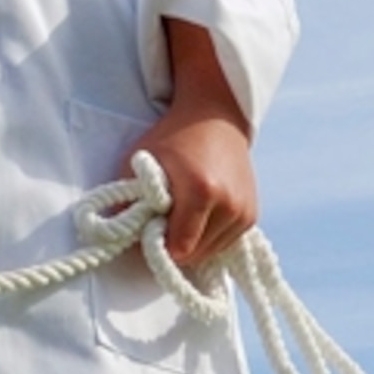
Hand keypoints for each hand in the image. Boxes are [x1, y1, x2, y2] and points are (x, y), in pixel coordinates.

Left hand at [128, 21, 258, 270]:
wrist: (215, 118)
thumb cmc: (172, 138)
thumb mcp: (138, 163)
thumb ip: (126, 201)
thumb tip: (121, 237)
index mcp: (202, 191)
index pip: (178, 248)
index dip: (157, 245)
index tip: (148, 229)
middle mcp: (229, 205)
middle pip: (194, 255)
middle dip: (173, 245)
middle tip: (162, 221)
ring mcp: (244, 212)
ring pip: (209, 253)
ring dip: (191, 243)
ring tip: (180, 216)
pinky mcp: (252, 216)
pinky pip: (223, 244)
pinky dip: (207, 238)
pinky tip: (197, 216)